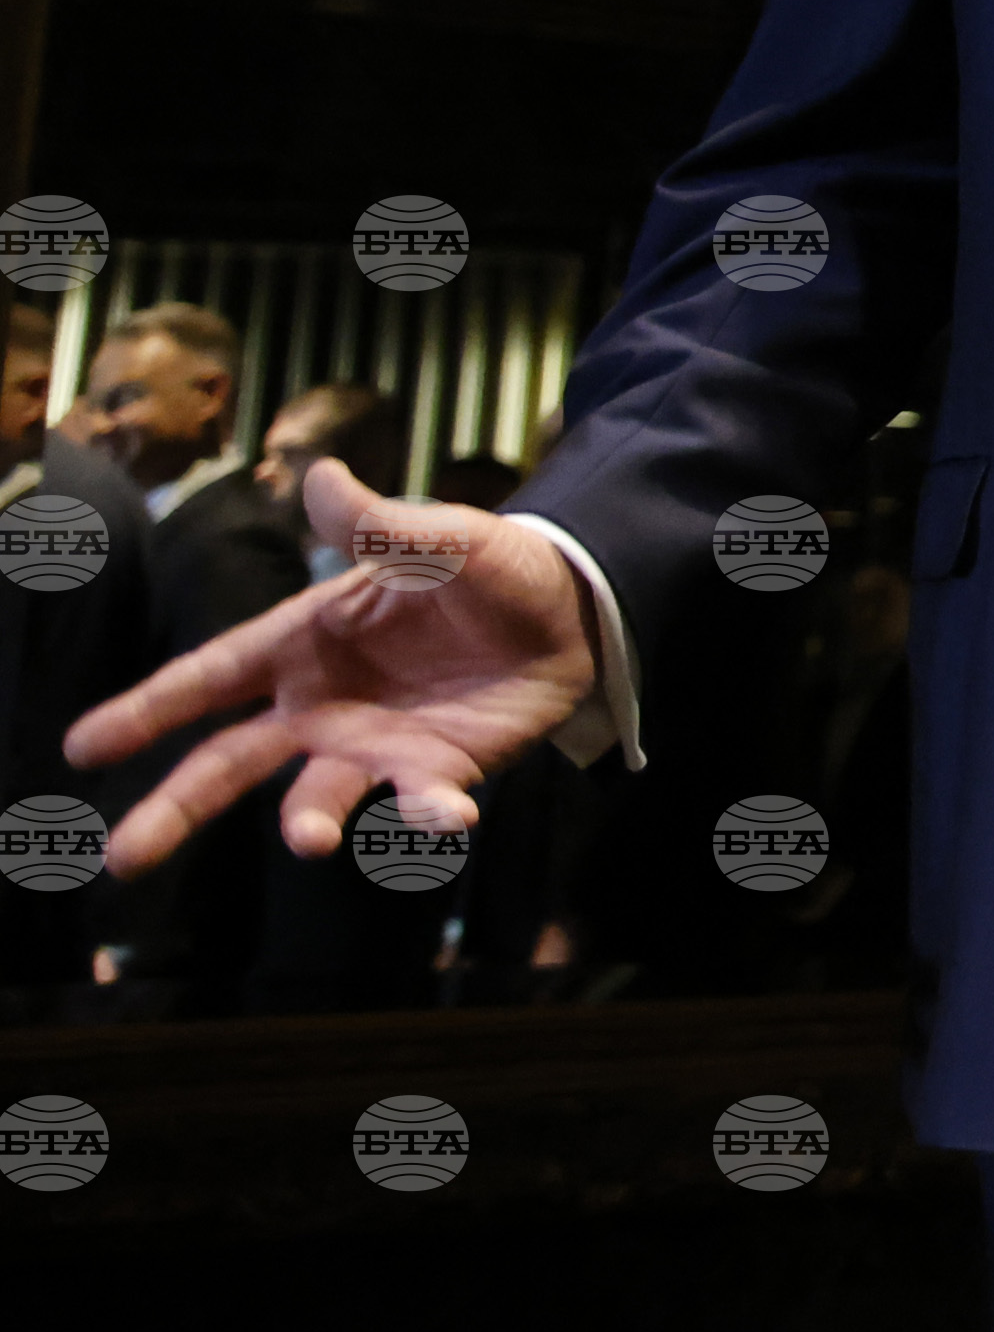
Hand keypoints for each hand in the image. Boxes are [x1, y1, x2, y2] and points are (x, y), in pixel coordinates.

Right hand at [62, 459, 593, 870]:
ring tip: (310, 840)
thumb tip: (321, 474)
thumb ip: (378, 522)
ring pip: (318, 797)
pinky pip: (423, 802)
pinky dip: (428, 816)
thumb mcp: (437, 537)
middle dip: (176, 807)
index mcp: (303, 641)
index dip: (147, 709)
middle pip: (230, 762)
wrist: (571, 607)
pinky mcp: (439, 770)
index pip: (210, 677)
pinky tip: (446, 821)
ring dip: (311, 821)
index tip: (83, 745)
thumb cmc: (485, 567)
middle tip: (126, 857)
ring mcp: (376, 744)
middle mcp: (323, 704)